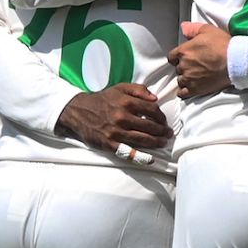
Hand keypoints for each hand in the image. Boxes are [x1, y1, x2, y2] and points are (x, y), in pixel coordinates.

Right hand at [55, 84, 172, 152]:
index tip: (164, 121)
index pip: (152, 110)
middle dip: (162, 131)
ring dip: (156, 142)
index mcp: (127, 102)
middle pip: (150, 126)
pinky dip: (139, 157)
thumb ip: (139, 89)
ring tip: (163, 142)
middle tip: (168, 134)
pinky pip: (127, 151)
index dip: (161, 116)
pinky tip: (150, 159)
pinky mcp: (109, 143)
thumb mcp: (120, 88)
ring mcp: (115, 132)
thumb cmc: (103, 100)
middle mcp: (122, 117)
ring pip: (142, 139)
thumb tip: (155, 98)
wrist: (79, 111)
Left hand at [168, 22, 231, 98]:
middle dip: (184, 67)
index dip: (178, 57)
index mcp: (184, 51)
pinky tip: (190, 88)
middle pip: (177, 68)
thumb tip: (183, 27)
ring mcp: (189, 78)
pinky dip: (185, 91)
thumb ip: (193, 29)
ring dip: (186, 79)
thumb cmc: (223, 45)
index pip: (172, 56)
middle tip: (195, 65)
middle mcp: (184, 65)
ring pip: (180, 80)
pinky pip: (183, 93)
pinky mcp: (196, 89)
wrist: (235, 61)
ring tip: (196, 76)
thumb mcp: (208, 30)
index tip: (185, 57)